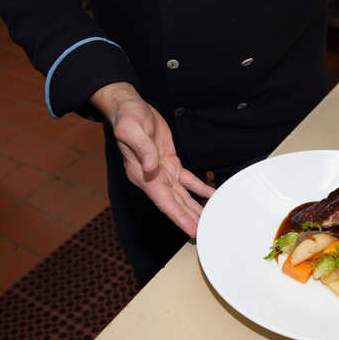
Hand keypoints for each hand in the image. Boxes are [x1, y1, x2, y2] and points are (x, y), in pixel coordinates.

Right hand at [91, 82, 214, 236]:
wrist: (129, 107)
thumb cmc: (127, 117)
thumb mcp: (131, 129)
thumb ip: (142, 148)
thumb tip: (150, 167)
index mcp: (141, 174)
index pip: (163, 201)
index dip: (178, 217)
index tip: (191, 230)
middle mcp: (152, 177)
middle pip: (174, 204)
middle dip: (190, 219)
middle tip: (207, 233)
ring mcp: (162, 172)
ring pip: (182, 196)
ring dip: (195, 209)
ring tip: (210, 221)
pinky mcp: (170, 163)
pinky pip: (188, 180)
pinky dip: (200, 189)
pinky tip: (211, 195)